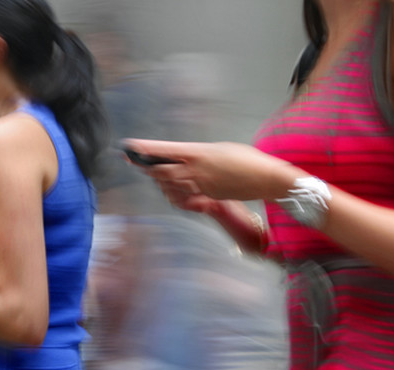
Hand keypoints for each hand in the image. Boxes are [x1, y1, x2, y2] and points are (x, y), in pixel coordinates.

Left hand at [123, 139, 303, 202]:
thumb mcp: (219, 150)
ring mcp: (198, 186)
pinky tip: (171, 190)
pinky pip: (181, 198)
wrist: (264, 178)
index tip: (129, 147)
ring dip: (158, 180)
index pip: (164, 150)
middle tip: (133, 161)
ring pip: (168, 185)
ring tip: (152, 173)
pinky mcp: (205, 197)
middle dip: (145, 166)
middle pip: (160, 170)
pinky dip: (173, 194)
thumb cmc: (246, 159)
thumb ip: (197, 156)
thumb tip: (184, 159)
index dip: (144, 149)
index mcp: (197, 152)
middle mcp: (194, 170)